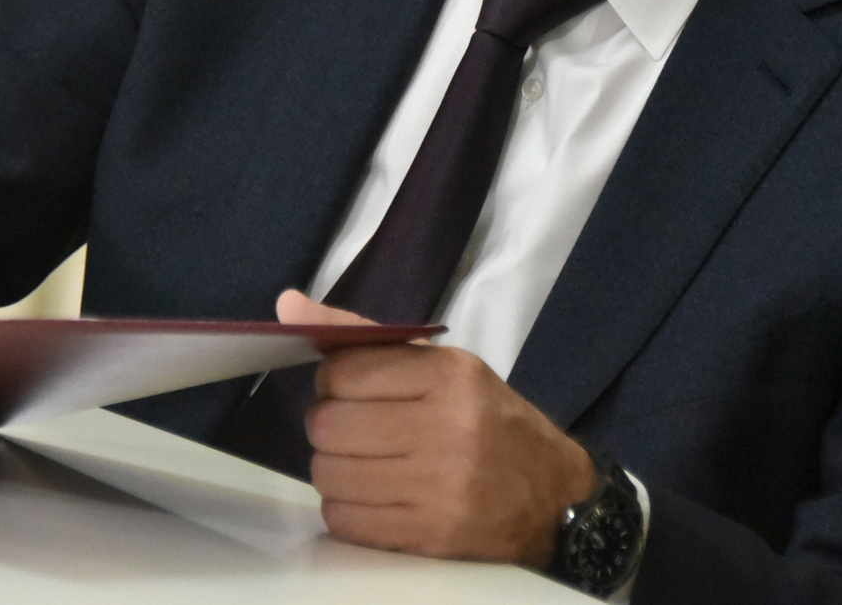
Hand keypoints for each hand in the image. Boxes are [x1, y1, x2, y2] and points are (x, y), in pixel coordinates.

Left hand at [276, 289, 595, 566]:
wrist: (554, 498)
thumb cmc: (491, 422)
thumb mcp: (443, 367)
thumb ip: (363, 337)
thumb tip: (287, 306)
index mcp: (450, 375)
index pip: (343, 371)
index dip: (334, 381)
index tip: (353, 390)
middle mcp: (447, 428)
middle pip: (329, 425)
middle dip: (330, 426)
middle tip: (357, 430)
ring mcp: (440, 488)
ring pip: (329, 474)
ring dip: (335, 469)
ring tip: (366, 463)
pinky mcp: (431, 536)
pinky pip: (345, 520)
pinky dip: (346, 508)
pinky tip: (375, 496)